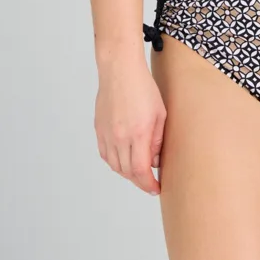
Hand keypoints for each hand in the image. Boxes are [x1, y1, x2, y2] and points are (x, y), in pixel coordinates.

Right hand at [95, 51, 165, 194]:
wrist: (119, 70)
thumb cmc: (143, 87)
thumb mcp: (160, 114)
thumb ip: (157, 141)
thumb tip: (155, 161)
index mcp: (138, 133)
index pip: (140, 171)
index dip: (148, 184)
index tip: (155, 189)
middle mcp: (120, 137)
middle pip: (127, 172)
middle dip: (139, 181)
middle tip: (149, 183)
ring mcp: (107, 134)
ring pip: (115, 165)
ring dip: (127, 173)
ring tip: (138, 171)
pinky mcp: (99, 129)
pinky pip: (105, 154)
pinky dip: (115, 162)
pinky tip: (123, 159)